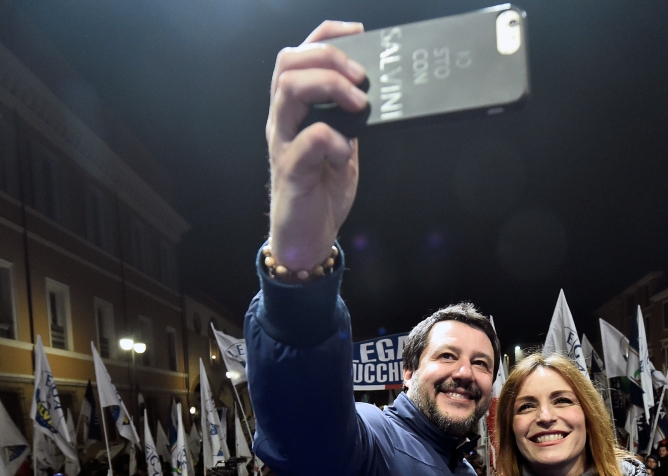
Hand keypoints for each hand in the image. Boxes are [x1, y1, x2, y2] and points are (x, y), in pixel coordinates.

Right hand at [267, 21, 367, 270]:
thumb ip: (348, 117)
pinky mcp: (290, 171)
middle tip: (361, 80)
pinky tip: (345, 152)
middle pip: (289, 63)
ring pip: (289, 90)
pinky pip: (306, 141)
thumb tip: (372, 90)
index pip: (298, 54)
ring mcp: (282, 143)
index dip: (326, 34)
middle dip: (329, 59)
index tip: (358, 34)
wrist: (307, 235)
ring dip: (330, 88)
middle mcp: (282, 119)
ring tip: (359, 106)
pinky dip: (332, 140)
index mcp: (294, 108)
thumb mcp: (342, 141)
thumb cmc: (322, 186)